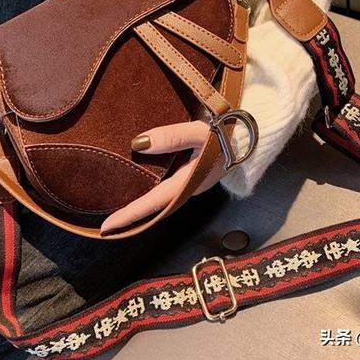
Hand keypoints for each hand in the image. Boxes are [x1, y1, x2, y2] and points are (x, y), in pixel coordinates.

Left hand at [99, 120, 225, 235]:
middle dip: (132, 217)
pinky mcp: (192, 175)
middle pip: (155, 208)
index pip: (153, 203)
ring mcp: (191, 183)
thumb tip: (138, 144)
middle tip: (108, 225)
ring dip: (142, 206)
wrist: (251, 134)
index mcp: (189, 183)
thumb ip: (172, 137)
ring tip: (119, 211)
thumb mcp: (200, 132)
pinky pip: (166, 189)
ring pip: (161, 200)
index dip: (130, 214)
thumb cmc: (227, 135)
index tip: (108, 226)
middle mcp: (188, 188)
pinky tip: (141, 187)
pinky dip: (151, 193)